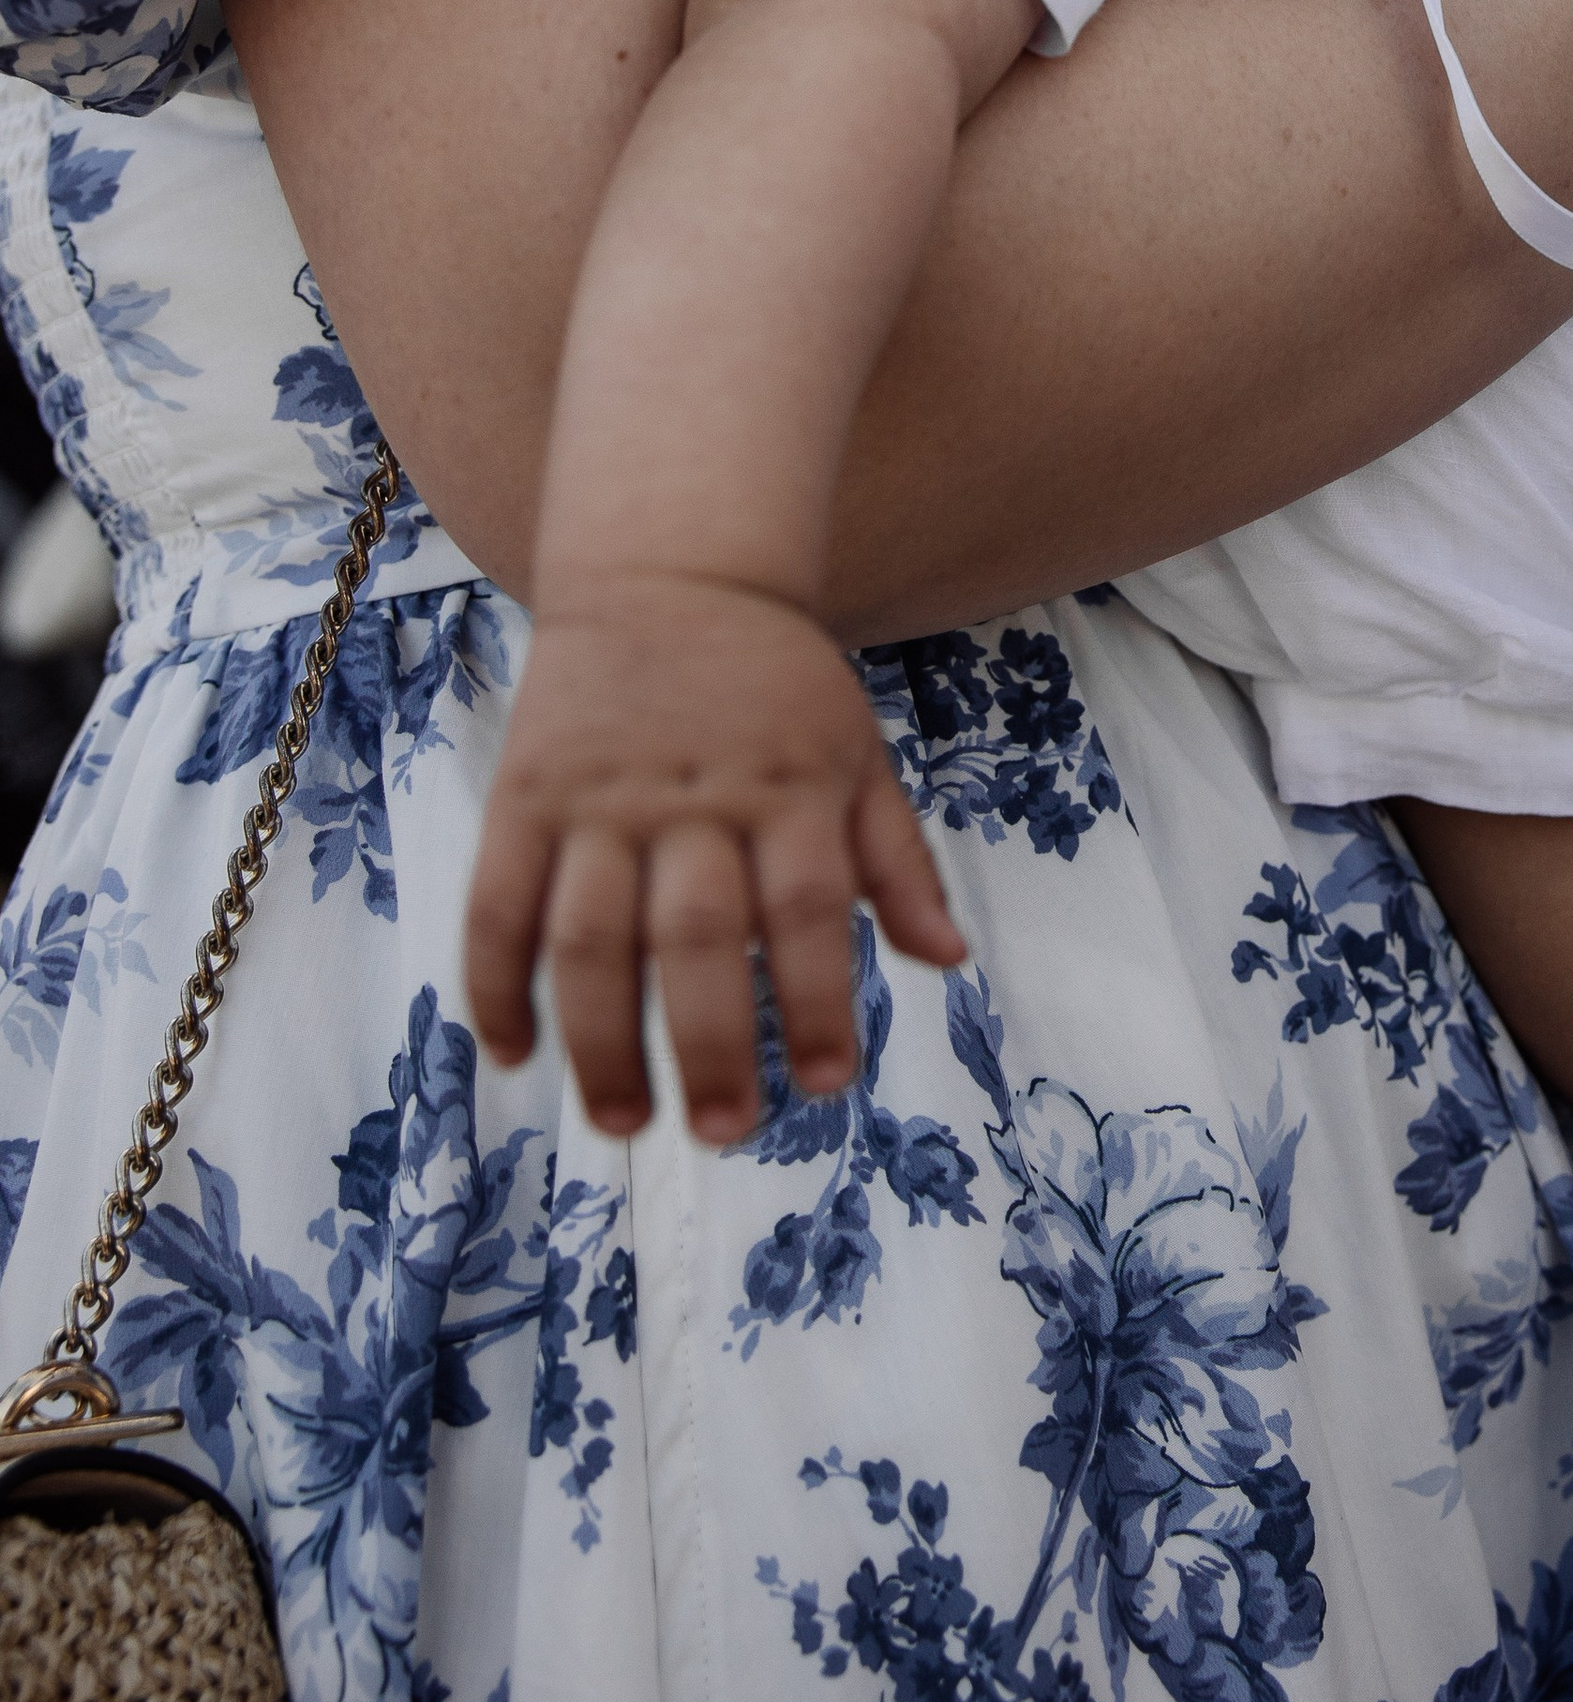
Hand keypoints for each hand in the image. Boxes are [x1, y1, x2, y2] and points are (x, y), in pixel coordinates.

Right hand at [467, 573, 966, 1144]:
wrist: (668, 571)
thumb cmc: (777, 685)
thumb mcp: (856, 752)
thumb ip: (896, 859)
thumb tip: (948, 962)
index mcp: (790, 785)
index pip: (806, 908)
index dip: (815, 1001)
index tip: (823, 1085)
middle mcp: (694, 797)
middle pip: (695, 936)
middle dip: (710, 1045)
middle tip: (724, 1130)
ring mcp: (600, 799)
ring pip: (588, 936)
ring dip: (600, 1041)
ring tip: (624, 1121)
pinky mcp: (525, 795)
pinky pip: (498, 902)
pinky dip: (496, 983)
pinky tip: (516, 1052)